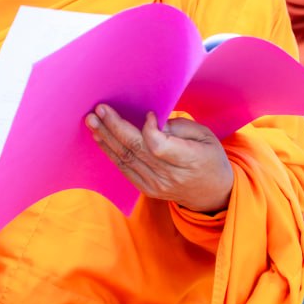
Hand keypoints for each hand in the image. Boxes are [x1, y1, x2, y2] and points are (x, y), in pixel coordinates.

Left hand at [85, 106, 232, 212]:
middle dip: (115, 126)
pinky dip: (110, 152)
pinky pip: (124, 168)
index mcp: (190, 160)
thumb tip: (152, 122)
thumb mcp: (206, 136)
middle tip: (99, 110)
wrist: (211, 194)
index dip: (149, 129)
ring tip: (92, 121)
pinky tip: (100, 137)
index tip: (147, 114)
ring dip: (106, 138)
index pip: (159, 146)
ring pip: (125, 158)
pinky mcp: (146, 189)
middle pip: (136, 149)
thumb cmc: (209, 158)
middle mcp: (170, 175)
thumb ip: (180, 127)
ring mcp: (156, 184)